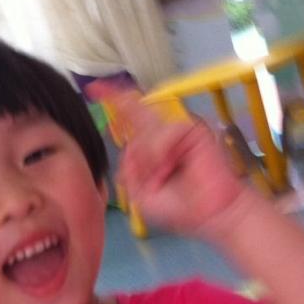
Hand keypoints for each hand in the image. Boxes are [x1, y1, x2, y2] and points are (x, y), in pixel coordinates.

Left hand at [95, 85, 248, 236]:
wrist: (208, 215)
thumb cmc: (179, 208)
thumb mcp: (140, 194)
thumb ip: (129, 169)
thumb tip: (129, 146)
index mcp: (151, 148)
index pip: (130, 120)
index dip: (114, 102)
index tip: (95, 88)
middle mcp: (162, 135)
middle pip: (137, 114)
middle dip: (132, 132)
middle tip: (150, 160)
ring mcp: (177, 131)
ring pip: (146, 132)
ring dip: (150, 158)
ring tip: (165, 175)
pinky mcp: (191, 129)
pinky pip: (164, 134)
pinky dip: (161, 153)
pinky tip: (171, 166)